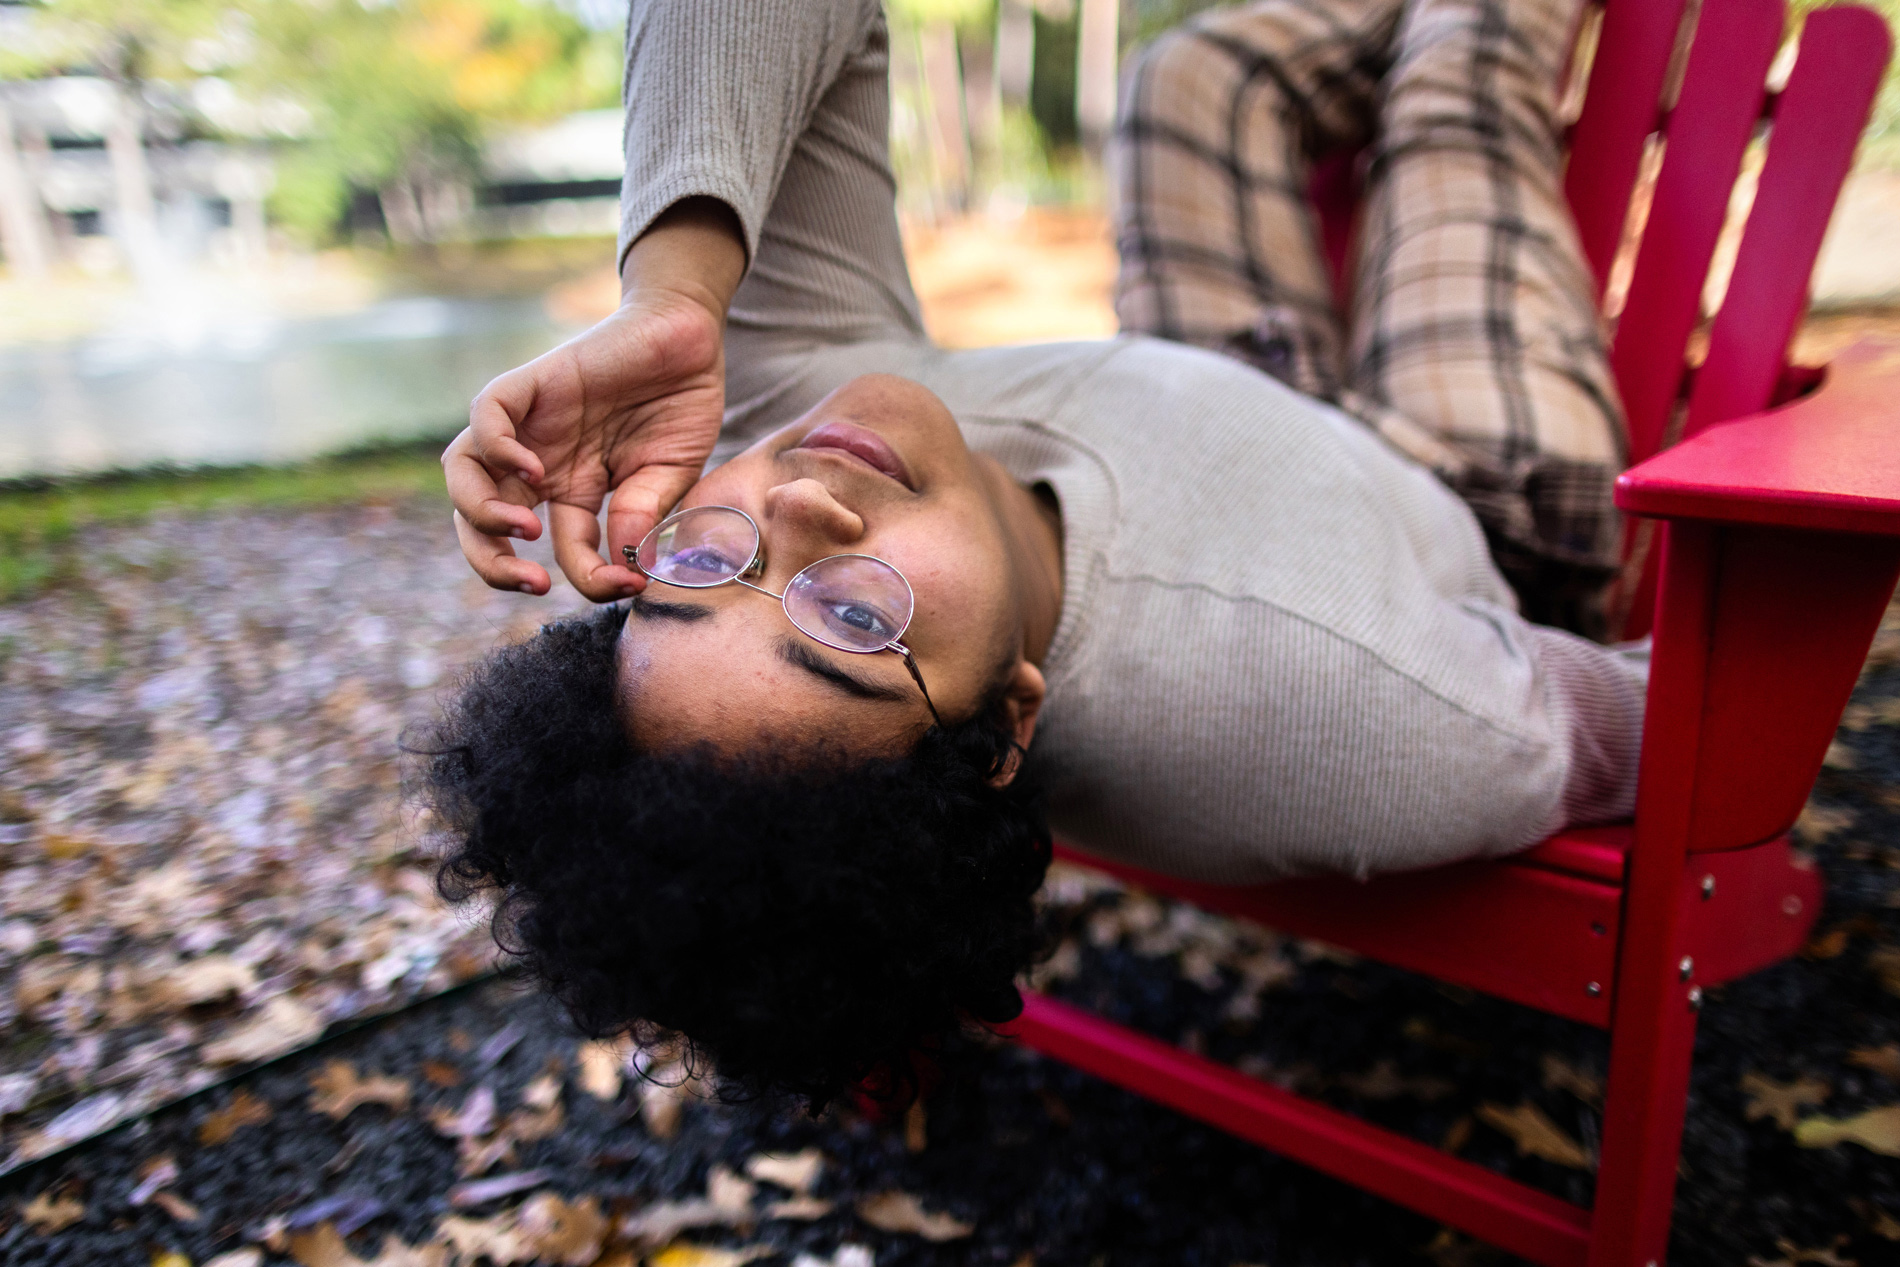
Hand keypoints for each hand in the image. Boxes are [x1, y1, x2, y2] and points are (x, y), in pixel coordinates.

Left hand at [445, 200, 745, 600]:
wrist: (688, 337)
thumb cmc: (680, 404)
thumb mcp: (667, 475)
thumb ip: (640, 516)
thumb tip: (622, 566)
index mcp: (573, 492)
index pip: (556, 551)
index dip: (585, 578)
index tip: (621, 587)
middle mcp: (539, 464)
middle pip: (481, 523)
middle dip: (495, 564)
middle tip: (534, 583)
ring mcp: (528, 426)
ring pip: (463, 474)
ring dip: (482, 514)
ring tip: (527, 530)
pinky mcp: (531, 384)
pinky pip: (485, 416)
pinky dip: (496, 448)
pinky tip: (534, 470)